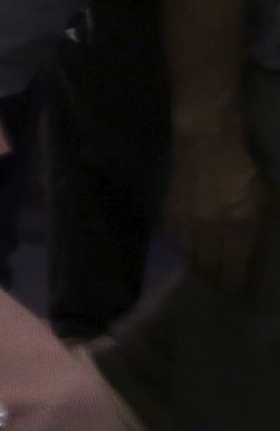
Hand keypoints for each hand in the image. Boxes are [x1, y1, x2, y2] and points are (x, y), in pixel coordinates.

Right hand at [169, 123, 266, 289]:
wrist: (207, 143)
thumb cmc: (243, 171)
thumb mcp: (261, 202)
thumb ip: (252, 230)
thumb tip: (243, 255)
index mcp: (237, 225)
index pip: (232, 267)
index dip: (234, 281)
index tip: (236, 286)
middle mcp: (209, 229)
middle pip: (208, 267)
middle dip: (215, 277)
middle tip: (221, 280)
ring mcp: (187, 222)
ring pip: (189, 257)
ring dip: (198, 265)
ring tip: (206, 266)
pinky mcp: (170, 214)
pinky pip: (176, 242)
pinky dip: (184, 248)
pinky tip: (191, 246)